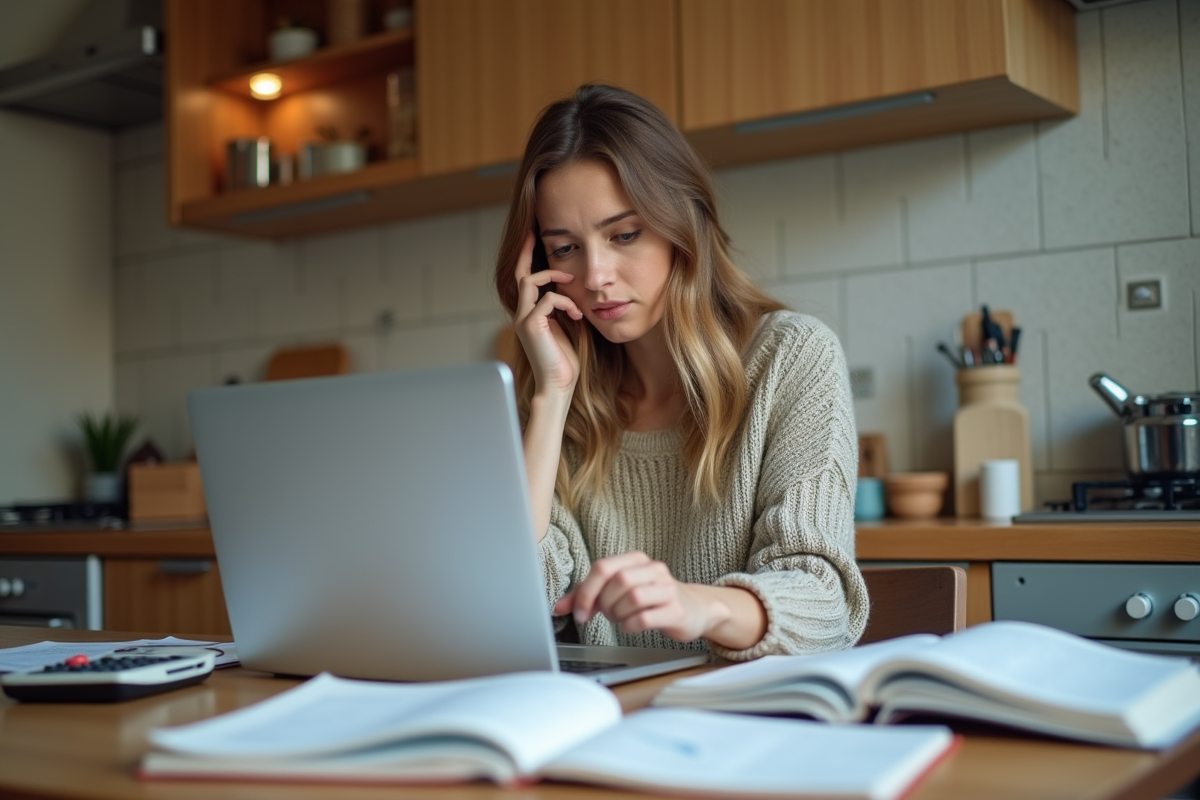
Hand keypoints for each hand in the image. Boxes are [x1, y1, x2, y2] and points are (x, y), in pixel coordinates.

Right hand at [512, 230, 582, 396]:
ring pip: (530, 281)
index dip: (529, 258)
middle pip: (521, 273)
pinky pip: (547, 300)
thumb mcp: (567, 328)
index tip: (535, 237)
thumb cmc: (565, 362)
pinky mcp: (530, 326)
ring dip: (553, 276)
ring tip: (571, 281)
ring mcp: (523, 319)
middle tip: (536, 232)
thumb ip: (565, 308)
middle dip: (528, 251)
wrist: (558, 386)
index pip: (525, 279)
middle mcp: (521, 314)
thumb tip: (574, 289)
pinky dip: (566, 302)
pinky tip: (577, 315)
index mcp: (530, 314)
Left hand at [554, 552, 729, 642]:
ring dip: (619, 615)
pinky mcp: (676, 610)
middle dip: (605, 604)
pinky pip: (646, 618)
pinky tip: (633, 626)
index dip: (586, 591)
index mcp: (636, 560)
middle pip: (618, 581)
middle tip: (607, 615)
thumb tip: (559, 607)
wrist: (696, 609)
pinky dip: (632, 626)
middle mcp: (653, 569)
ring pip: (632, 598)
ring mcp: (667, 589)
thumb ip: (589, 597)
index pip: (603, 567)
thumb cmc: (652, 599)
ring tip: (622, 619)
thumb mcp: (619, 593)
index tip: (580, 613)